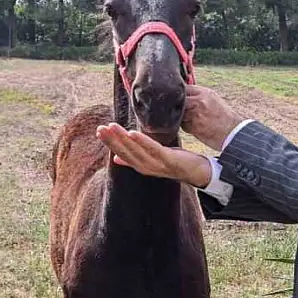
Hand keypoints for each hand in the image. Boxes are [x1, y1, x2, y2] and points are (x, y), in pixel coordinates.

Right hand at [95, 123, 212, 186]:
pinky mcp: (168, 160)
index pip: (121, 154)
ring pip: (136, 151)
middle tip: (100, 128)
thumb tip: (116, 157)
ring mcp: (157, 165)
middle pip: (126, 153)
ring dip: (122, 139)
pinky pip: (153, 149)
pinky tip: (132, 132)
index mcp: (142, 166)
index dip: (110, 143)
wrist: (198, 171)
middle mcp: (147, 167)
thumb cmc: (174, 162)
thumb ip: (135, 158)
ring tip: (112, 126)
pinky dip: (142, 141)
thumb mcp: (152, 158)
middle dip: (112, 140)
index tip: (99, 131)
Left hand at [183, 85, 244, 150]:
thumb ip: (198, 96)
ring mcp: (196, 114)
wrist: (234, 132)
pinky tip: (198, 128)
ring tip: (195, 121)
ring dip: (184, 118)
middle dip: (181, 107)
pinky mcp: (194, 126)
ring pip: (180, 114)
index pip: (185, 89)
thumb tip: (184, 96)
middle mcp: (199, 101)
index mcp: (205, 93)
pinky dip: (188, 128)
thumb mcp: (214, 100)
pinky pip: (184, 126)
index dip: (181, 95)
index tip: (182, 100)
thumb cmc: (224, 117)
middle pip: (180, 101)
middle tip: (187, 112)